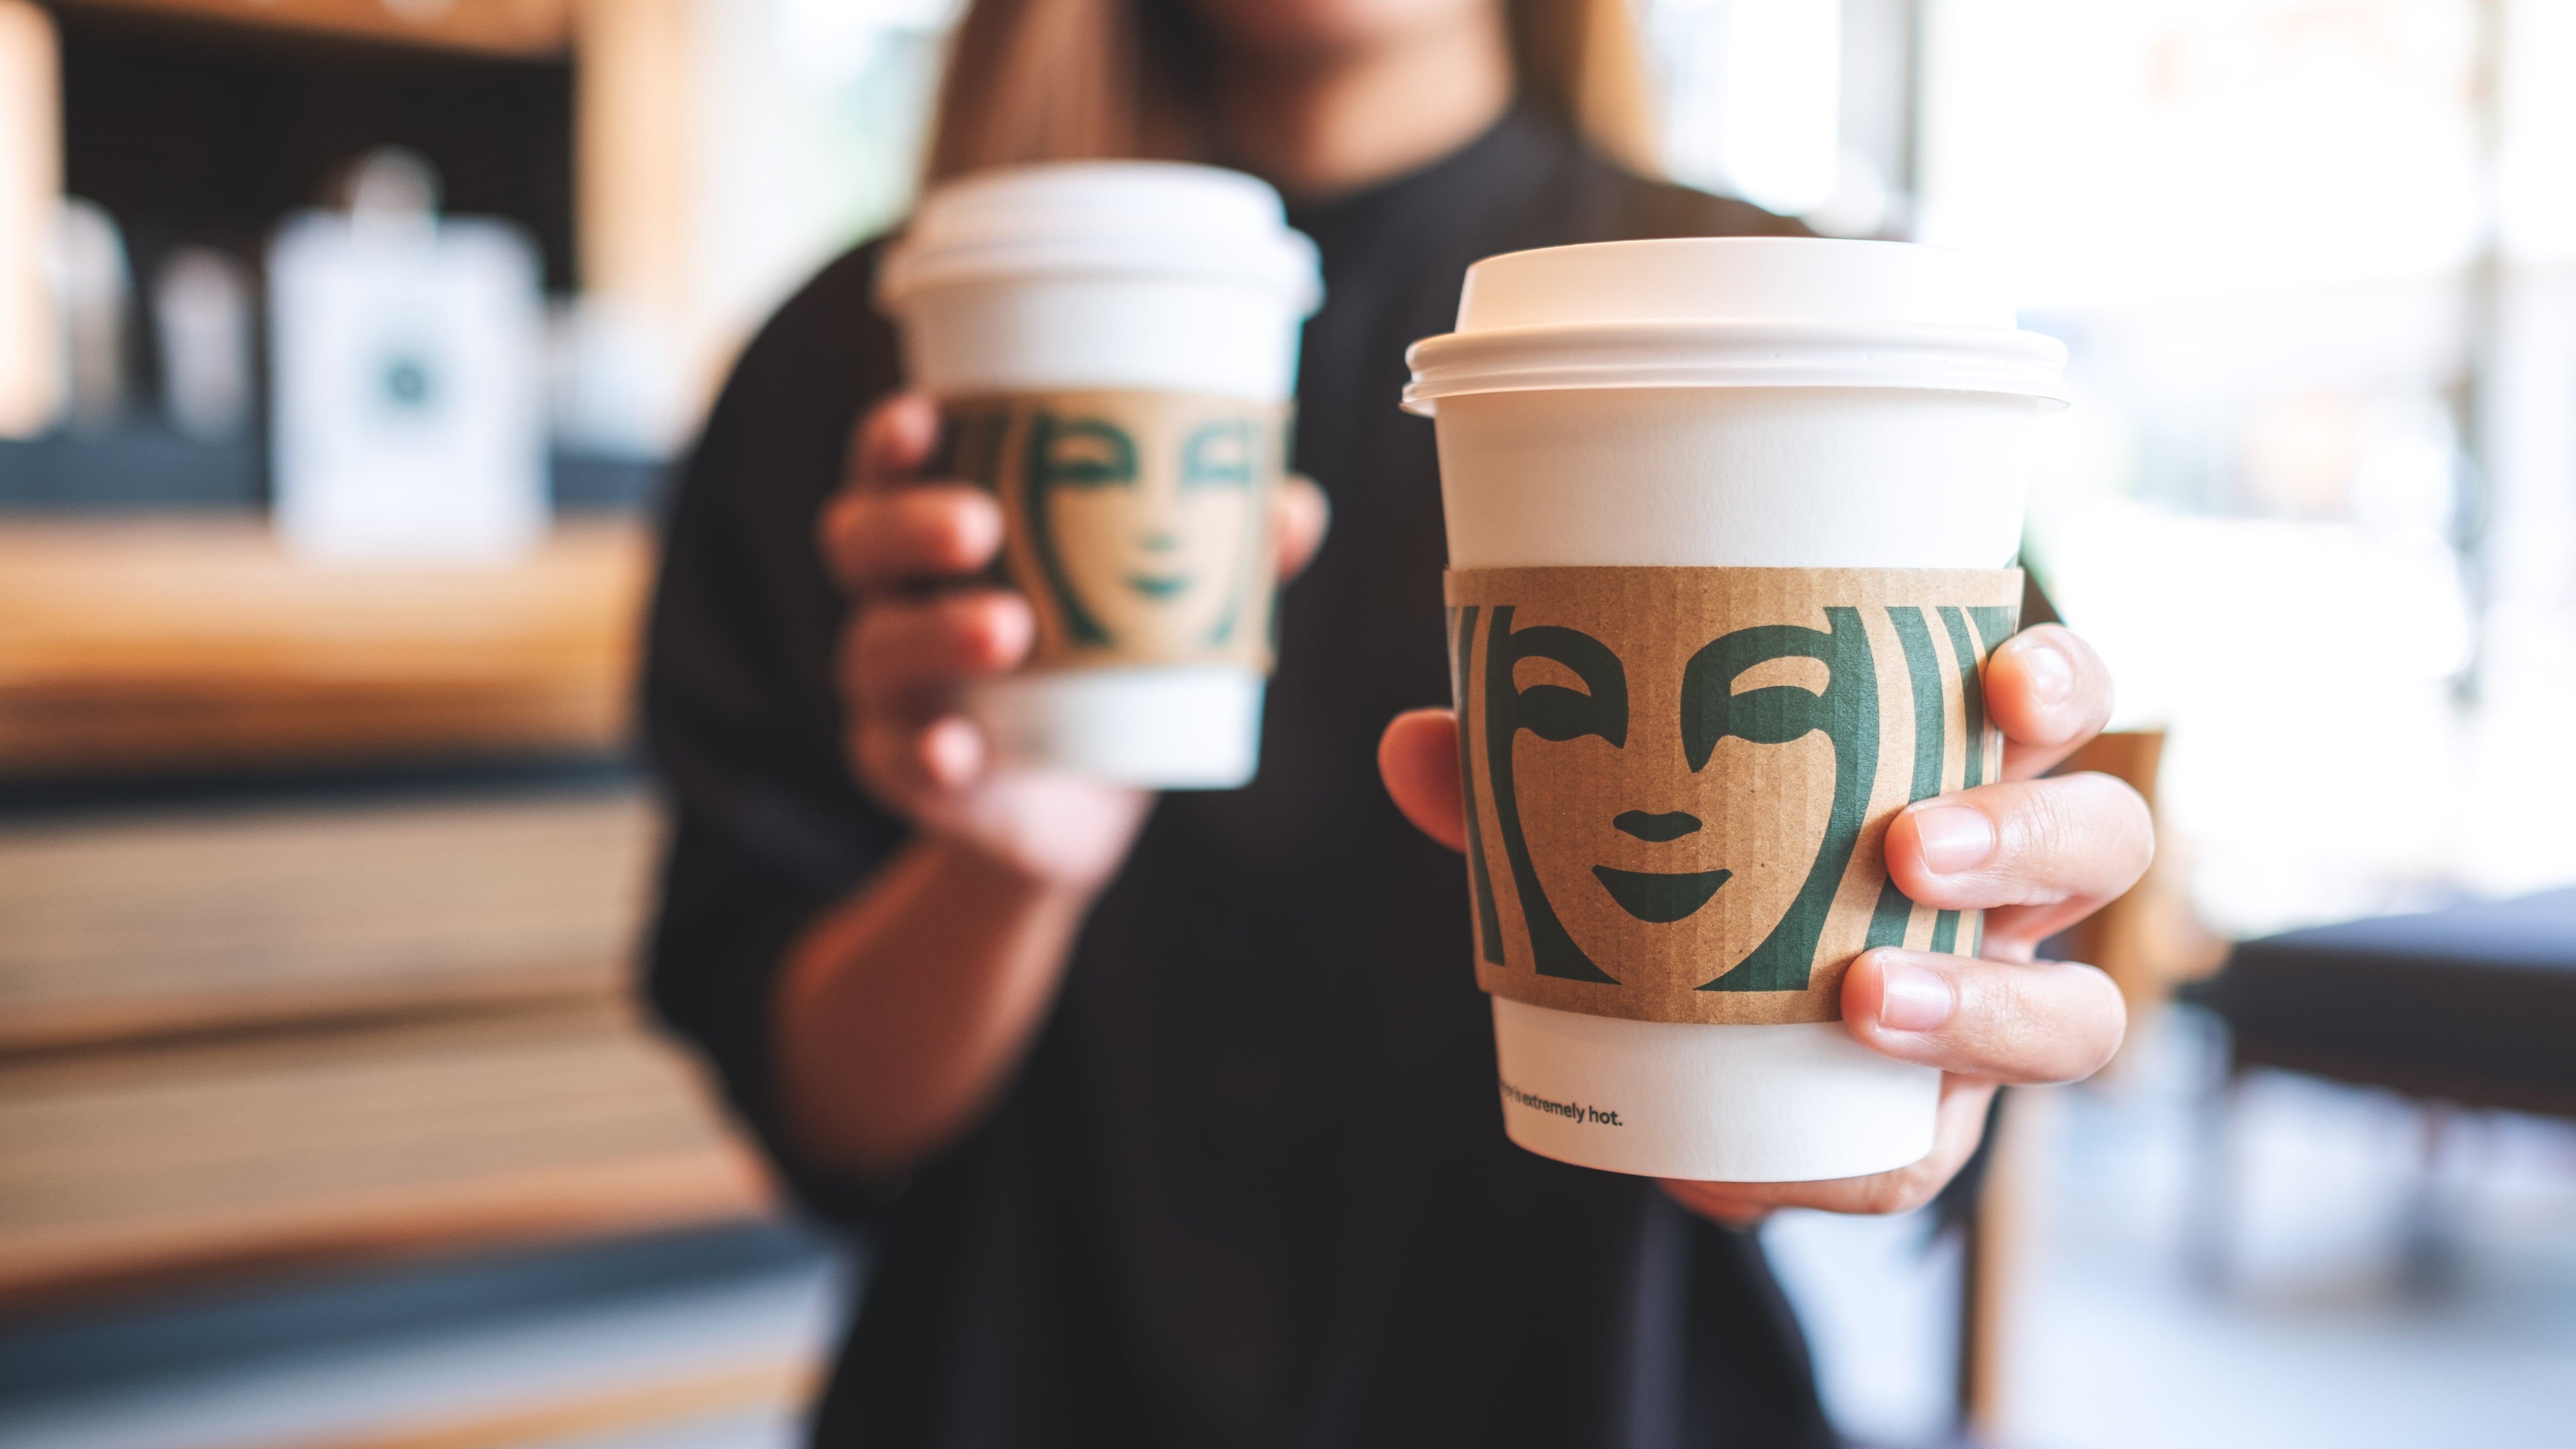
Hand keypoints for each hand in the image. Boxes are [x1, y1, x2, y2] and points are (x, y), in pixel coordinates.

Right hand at [820, 392, 1330, 888]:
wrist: (1074, 813)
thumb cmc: (1100, 667)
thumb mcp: (1153, 607)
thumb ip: (1218, 555)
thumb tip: (1293, 504)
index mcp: (939, 533)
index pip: (889, 466)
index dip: (894, 436)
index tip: (926, 416)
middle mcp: (894, 597)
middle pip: (859, 539)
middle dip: (912, 524)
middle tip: (983, 527)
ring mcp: (887, 687)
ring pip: (876, 645)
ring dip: (935, 632)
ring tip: (1009, 632)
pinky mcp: (901, 766)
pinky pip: (897, 756)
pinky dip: (926, 752)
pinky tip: (959, 753)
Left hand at [1376, 624, 2148, 1223]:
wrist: (1685, 1069)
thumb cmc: (1683, 892)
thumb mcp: (1605, 828)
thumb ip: (1519, 791)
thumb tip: (1416, 744)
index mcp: (1950, 768)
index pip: (2054, 702)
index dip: (2059, 682)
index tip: (2004, 681)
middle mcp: (2007, 891)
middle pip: (2105, 841)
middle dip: (2033, 837)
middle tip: (1913, 846)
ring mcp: (1995, 1010)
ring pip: (2082, 1010)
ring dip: (1988, 1003)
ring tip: (1865, 1001)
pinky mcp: (1939, 1132)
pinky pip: (1943, 1161)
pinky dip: (1868, 1164)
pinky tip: (1765, 1169)